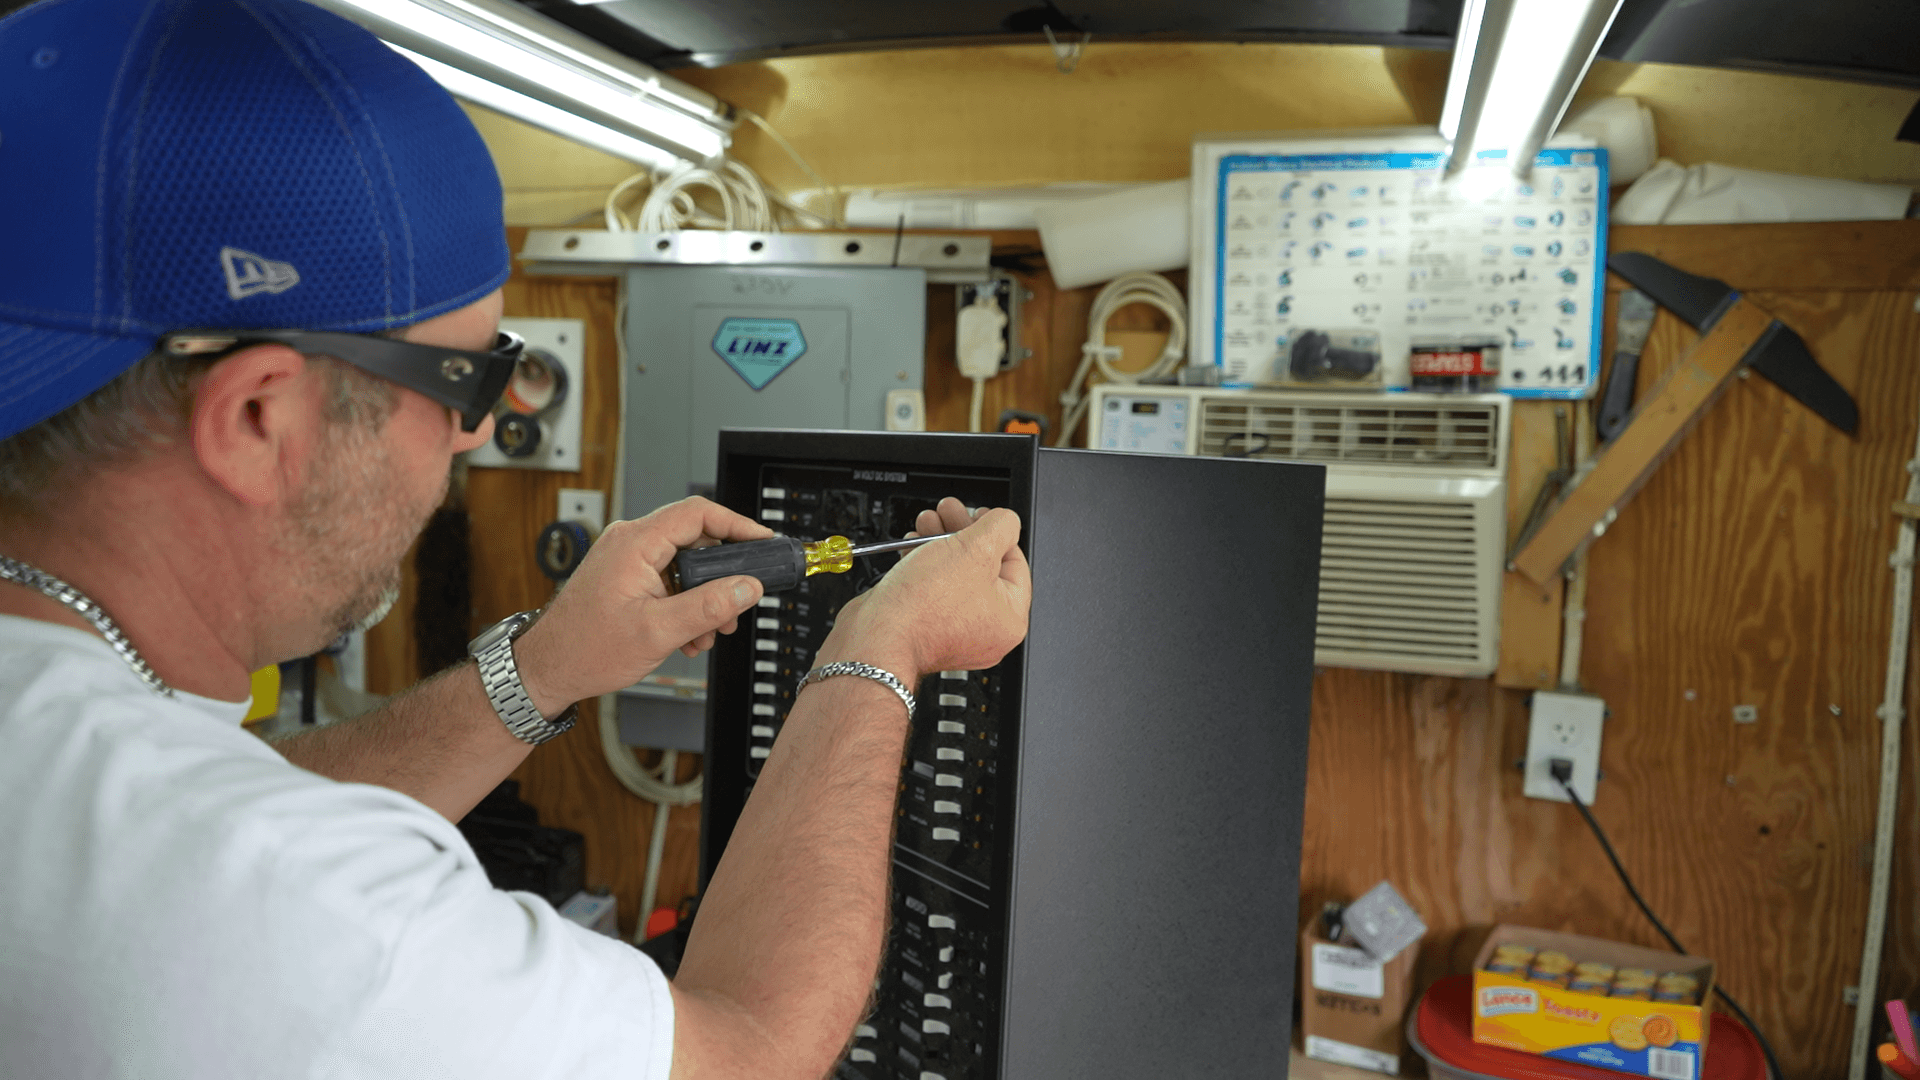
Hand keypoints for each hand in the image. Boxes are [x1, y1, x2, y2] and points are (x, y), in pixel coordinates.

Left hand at [512, 497, 773, 711]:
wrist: (548, 668)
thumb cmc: (585, 649)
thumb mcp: (658, 632)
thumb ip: (708, 607)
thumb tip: (747, 587)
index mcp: (635, 543)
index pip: (698, 514)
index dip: (737, 525)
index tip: (762, 543)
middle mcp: (630, 542)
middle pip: (696, 540)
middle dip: (722, 576)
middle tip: (738, 604)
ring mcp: (627, 558)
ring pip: (685, 564)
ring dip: (705, 597)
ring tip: (708, 631)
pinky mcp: (627, 575)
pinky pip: (669, 578)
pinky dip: (685, 602)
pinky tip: (687, 633)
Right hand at [816, 498, 1030, 680]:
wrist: (877, 638)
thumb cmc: (925, 608)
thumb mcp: (976, 550)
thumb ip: (1001, 527)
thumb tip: (1006, 521)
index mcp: (1009, 619)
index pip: (1014, 563)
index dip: (996, 531)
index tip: (979, 515)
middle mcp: (985, 630)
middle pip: (982, 566)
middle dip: (961, 531)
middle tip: (950, 511)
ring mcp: (954, 631)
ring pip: (953, 575)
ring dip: (939, 541)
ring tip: (927, 522)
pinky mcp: (925, 627)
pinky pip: (932, 589)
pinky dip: (924, 563)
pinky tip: (913, 544)